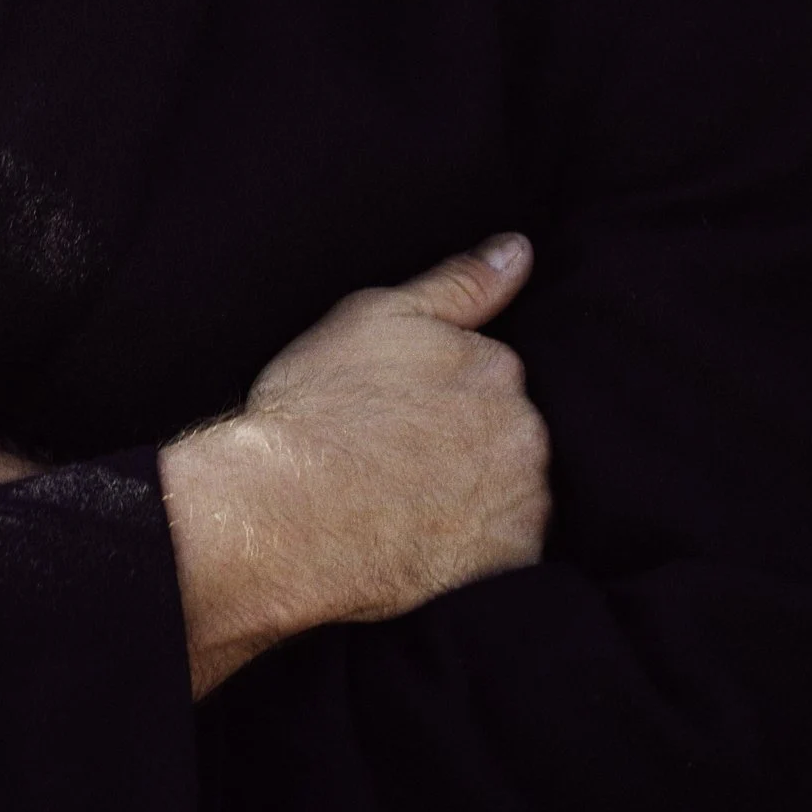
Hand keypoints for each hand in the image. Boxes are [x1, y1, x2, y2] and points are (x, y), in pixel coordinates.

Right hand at [158, 235, 548, 698]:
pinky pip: (509, 551)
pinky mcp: (510, 561)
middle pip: (509, 434)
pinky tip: (427, 543)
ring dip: (478, 497)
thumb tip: (520, 249)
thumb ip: (460, 282)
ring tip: (408, 505)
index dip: (442, 396)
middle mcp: (525, 428)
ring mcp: (522, 499)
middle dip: (468, 445)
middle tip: (398, 462)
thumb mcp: (378, 316)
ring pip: (512, 491)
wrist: (285, 510)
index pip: (491, 375)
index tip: (398, 415)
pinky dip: (479, 549)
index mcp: (498, 364)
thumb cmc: (320, 407)